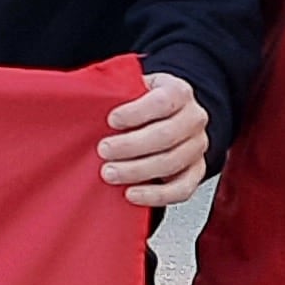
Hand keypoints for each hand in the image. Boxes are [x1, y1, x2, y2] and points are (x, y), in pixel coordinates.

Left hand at [99, 70, 209, 205]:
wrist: (164, 118)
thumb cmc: (142, 105)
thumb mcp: (133, 89)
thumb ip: (118, 92)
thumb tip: (88, 99)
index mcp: (179, 92)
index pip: (163, 101)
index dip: (135, 112)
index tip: (112, 120)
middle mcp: (194, 118)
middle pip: (166, 135)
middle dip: (130, 145)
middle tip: (104, 150)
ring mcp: (197, 146)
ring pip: (171, 162)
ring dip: (137, 170)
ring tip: (110, 173)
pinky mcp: (196, 172)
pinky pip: (182, 189)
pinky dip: (155, 195)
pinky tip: (131, 193)